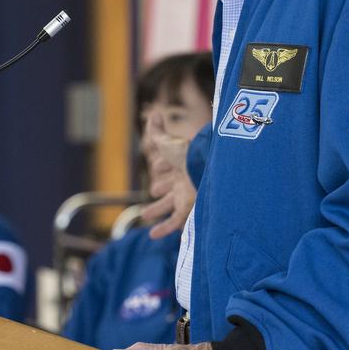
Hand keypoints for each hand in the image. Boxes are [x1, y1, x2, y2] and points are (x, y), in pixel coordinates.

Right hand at [140, 111, 196, 238]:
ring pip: (171, 206)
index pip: (169, 166)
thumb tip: (154, 114)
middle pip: (170, 188)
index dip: (162, 166)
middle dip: (160, 190)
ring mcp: (187, 195)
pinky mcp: (189, 208)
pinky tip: (153, 236)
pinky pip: (176, 221)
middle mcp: (184, 180)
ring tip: (145, 216)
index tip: (157, 167)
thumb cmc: (186, 153)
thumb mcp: (166, 142)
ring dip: (158, 211)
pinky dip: (165, 229)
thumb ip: (157, 131)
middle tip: (152, 194)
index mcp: (180, 163)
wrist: (203, 167)